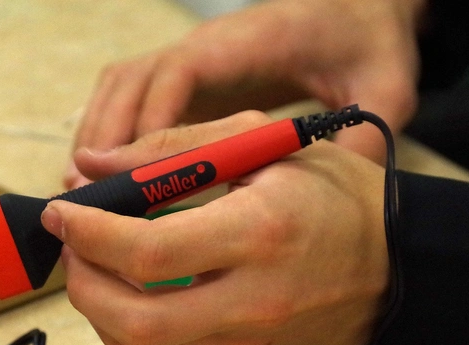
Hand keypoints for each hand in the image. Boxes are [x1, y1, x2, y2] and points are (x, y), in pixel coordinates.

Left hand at [43, 111, 389, 344]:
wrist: (400, 262)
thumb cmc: (337, 195)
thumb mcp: (262, 145)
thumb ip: (172, 149)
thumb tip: (93, 165)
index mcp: (256, 234)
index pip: (145, 251)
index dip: (87, 233)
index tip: (62, 213)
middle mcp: (251, 300)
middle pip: (130, 320)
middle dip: (80, 283)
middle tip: (73, 246)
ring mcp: (250, 340)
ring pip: (144, 341)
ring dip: (103, 301)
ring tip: (102, 259)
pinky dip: (142, 314)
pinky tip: (145, 280)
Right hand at [66, 0, 424, 188]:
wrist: (356, 11)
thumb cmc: (366, 43)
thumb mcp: (387, 87)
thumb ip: (364, 137)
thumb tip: (333, 202)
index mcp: (246, 43)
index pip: (180, 72)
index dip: (149, 119)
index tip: (130, 172)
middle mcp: (205, 47)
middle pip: (130, 80)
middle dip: (103, 135)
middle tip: (84, 193)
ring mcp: (190, 60)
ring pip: (119, 87)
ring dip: (96, 134)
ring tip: (81, 190)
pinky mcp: (187, 78)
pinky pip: (131, 98)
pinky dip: (109, 132)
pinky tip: (106, 176)